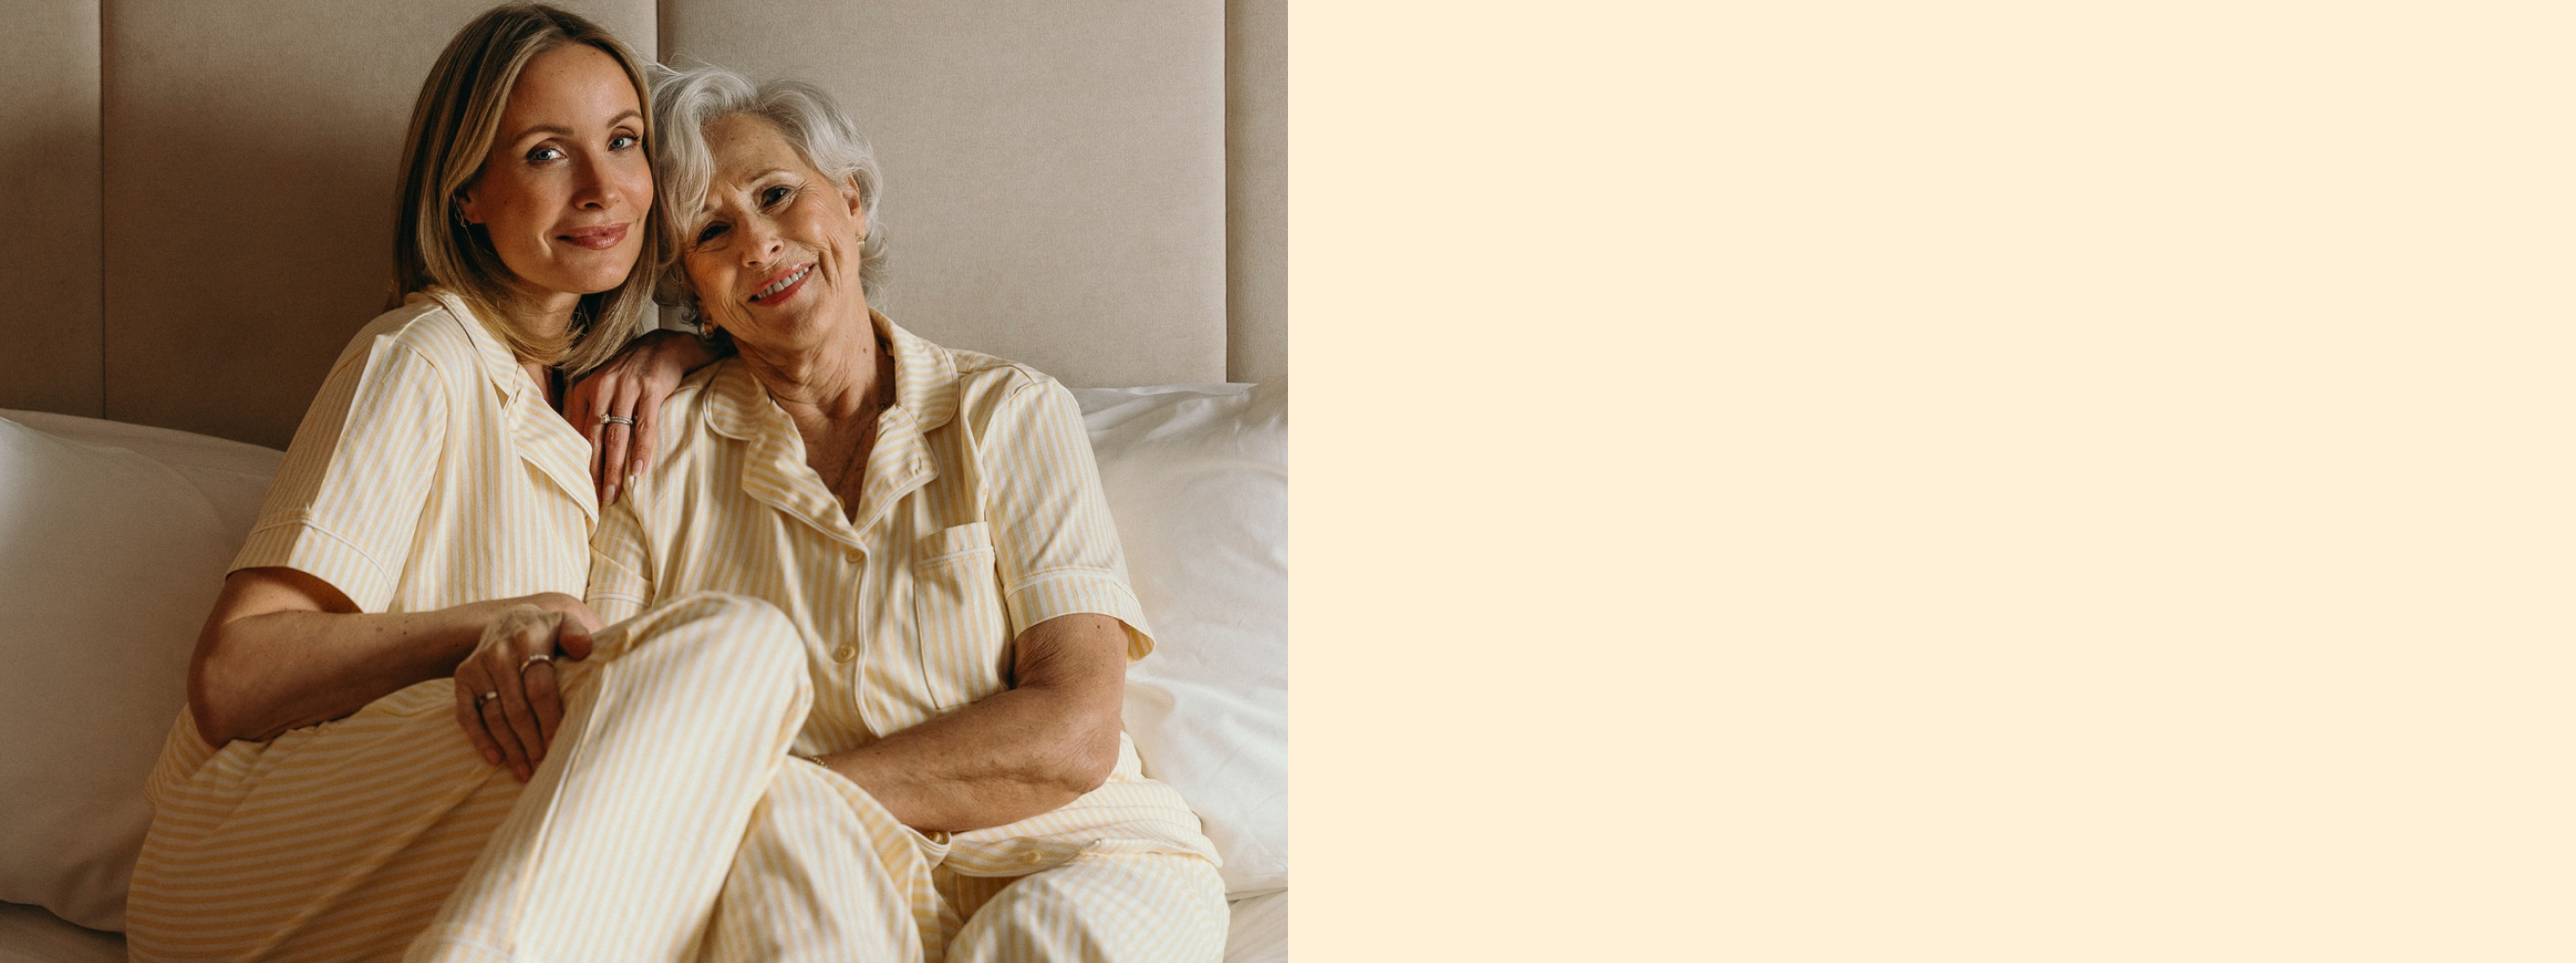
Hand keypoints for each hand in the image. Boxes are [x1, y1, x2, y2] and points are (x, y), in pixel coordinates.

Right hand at [452, 593, 601, 780]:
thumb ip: (577, 634)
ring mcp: (478, 665)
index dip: (550, 721)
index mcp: (529, 639)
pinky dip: (479, 738)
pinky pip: (467, 714)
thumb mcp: (566, 623)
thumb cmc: (549, 631)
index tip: (560, 746)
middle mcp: (499, 652)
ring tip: (525, 772)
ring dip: (510, 747)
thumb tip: (584, 649)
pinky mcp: (462, 676)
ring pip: (494, 715)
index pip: (540, 689)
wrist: (511, 619)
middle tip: (544, 768)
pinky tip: (495, 759)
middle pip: (517, 708)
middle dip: (532, 742)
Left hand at [563, 329, 717, 504]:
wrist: (666, 344)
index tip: (580, 490)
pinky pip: (645, 426)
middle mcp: (603, 386)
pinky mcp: (651, 388)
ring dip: (614, 469)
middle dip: (593, 474)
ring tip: (613, 495)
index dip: (578, 464)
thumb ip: (592, 410)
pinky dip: (641, 450)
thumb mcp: (606, 385)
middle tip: (594, 502)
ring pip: (616, 436)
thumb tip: (580, 448)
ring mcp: (627, 387)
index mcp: (586, 388)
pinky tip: (638, 470)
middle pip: (595, 438)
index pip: (578, 433)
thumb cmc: (634, 370)